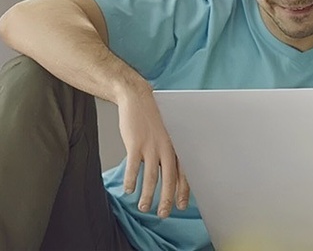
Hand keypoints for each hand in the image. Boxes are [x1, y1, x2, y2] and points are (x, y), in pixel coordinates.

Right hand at [116, 91, 187, 216]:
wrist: (137, 97)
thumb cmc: (152, 118)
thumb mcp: (167, 134)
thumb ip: (169, 151)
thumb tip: (171, 173)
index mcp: (176, 146)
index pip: (183, 173)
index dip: (183, 191)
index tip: (182, 206)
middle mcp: (166, 147)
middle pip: (169, 179)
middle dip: (167, 199)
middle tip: (163, 214)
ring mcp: (151, 146)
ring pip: (151, 177)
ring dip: (148, 195)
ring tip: (144, 208)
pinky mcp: (135, 143)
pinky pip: (133, 167)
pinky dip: (131, 180)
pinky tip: (128, 190)